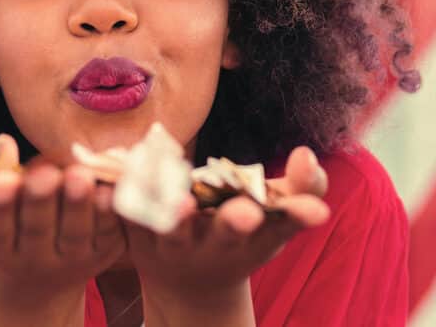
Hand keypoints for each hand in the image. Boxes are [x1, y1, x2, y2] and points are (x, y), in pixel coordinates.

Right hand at [0, 134, 126, 324]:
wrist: (37, 279)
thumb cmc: (4, 226)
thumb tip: (3, 141)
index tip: (4, 182)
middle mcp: (31, 261)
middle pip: (37, 230)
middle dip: (42, 200)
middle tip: (46, 174)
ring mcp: (70, 260)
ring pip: (75, 233)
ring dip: (79, 205)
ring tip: (81, 177)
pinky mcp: (101, 254)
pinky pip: (108, 233)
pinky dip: (110, 213)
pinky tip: (109, 190)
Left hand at [125, 146, 329, 324]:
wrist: (188, 282)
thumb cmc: (242, 237)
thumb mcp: (276, 216)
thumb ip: (301, 187)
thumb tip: (306, 153)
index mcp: (254, 239)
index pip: (281, 226)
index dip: (296, 216)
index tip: (316, 211)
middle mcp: (215, 247)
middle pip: (226, 235)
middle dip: (236, 224)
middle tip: (247, 212)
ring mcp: (174, 244)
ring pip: (173, 231)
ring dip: (177, 216)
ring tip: (182, 199)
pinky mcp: (136, 236)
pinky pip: (128, 217)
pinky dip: (121, 201)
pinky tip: (119, 173)